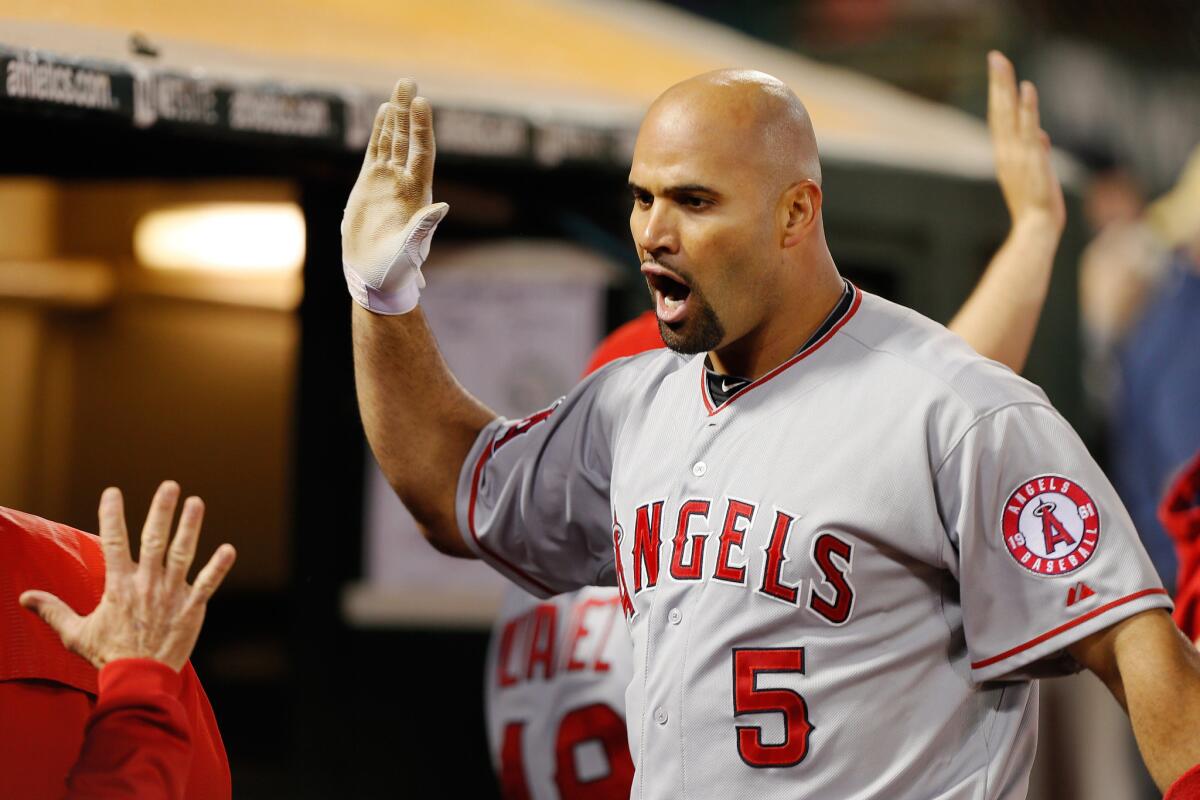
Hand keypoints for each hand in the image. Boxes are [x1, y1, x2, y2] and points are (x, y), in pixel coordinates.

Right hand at [20, 481, 235, 671]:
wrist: (139, 680)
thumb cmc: (108, 655)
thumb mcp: (75, 633)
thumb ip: (53, 611)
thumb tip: (25, 597)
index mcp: (119, 586)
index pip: (114, 542)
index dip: (112, 515)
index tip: (112, 492)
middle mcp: (147, 584)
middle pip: (154, 540)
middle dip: (162, 511)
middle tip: (170, 486)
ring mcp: (171, 595)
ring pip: (183, 554)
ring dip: (191, 527)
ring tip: (197, 502)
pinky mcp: (191, 608)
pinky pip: (207, 584)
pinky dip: (219, 567)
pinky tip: (229, 549)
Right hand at [341, 78, 447, 313]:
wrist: (374, 276)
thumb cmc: (396, 269)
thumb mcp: (411, 250)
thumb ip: (424, 228)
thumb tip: (441, 208)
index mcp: (418, 194)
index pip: (422, 153)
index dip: (422, 128)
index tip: (422, 102)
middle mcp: (405, 182)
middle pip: (408, 139)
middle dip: (408, 110)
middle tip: (408, 80)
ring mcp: (387, 181)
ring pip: (392, 140)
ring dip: (395, 114)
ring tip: (400, 87)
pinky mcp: (369, 185)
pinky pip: (376, 151)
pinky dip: (379, 131)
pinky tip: (383, 112)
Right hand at [987, 51, 1065, 234]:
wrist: (1035, 230)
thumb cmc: (1036, 206)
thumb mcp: (1035, 174)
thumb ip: (1036, 151)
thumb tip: (1040, 135)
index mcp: (1005, 155)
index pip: (1000, 117)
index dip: (999, 93)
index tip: (998, 70)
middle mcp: (1006, 152)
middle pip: (999, 110)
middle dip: (998, 82)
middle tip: (994, 56)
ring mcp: (1016, 156)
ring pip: (1009, 115)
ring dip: (1006, 88)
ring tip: (1002, 63)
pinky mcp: (1031, 160)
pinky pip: (1028, 128)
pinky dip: (1027, 108)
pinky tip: (1026, 89)